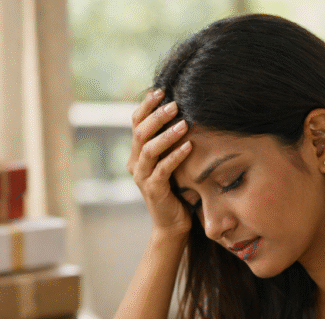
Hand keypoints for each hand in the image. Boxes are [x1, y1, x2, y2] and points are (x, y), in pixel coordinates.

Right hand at [127, 90, 192, 235]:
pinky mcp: (153, 190)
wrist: (173, 223)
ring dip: (166, 134)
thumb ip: (171, 142)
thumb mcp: (172, 161)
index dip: (146, 106)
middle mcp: (135, 164)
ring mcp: (142, 178)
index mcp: (137, 154)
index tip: (161, 90)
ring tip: (184, 123)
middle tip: (175, 104)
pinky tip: (189, 146)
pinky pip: (162, 169)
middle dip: (157, 116)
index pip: (135, 123)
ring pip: (149, 150)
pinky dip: (176, 156)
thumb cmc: (177, 190)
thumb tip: (185, 112)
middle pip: (139, 133)